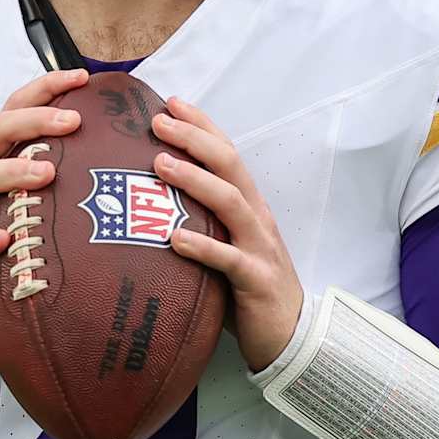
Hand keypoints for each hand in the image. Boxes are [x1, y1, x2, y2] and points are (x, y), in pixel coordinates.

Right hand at [0, 68, 86, 319]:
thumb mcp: (9, 194)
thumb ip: (40, 175)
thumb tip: (101, 163)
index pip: (15, 108)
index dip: (45, 88)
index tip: (81, 77)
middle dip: (36, 119)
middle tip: (74, 120)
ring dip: (15, 171)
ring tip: (48, 173)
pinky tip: (3, 241)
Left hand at [152, 97, 303, 372]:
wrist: (290, 336)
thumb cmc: (247, 287)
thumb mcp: (226, 244)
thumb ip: (201, 220)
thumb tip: (148, 201)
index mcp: (249, 205)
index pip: (227, 153)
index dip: (202, 125)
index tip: (170, 102)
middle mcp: (256, 218)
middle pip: (229, 165)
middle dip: (194, 139)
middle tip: (158, 122)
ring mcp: (258, 247)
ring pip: (230, 202)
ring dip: (194, 180)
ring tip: (160, 164)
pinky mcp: (256, 281)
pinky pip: (228, 259)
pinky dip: (202, 246)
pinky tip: (175, 239)